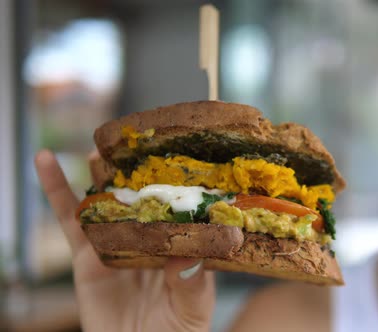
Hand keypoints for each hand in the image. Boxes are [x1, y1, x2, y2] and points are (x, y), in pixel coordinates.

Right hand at [34, 150, 215, 331]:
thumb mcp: (193, 310)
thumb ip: (191, 285)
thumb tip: (186, 256)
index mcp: (181, 244)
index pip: (185, 204)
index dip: (184, 176)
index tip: (187, 146)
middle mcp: (151, 238)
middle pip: (144, 194)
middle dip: (141, 167)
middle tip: (139, 140)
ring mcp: (117, 244)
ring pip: (108, 200)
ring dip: (102, 171)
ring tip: (101, 145)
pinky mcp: (86, 257)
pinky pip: (70, 221)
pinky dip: (56, 189)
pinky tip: (47, 161)